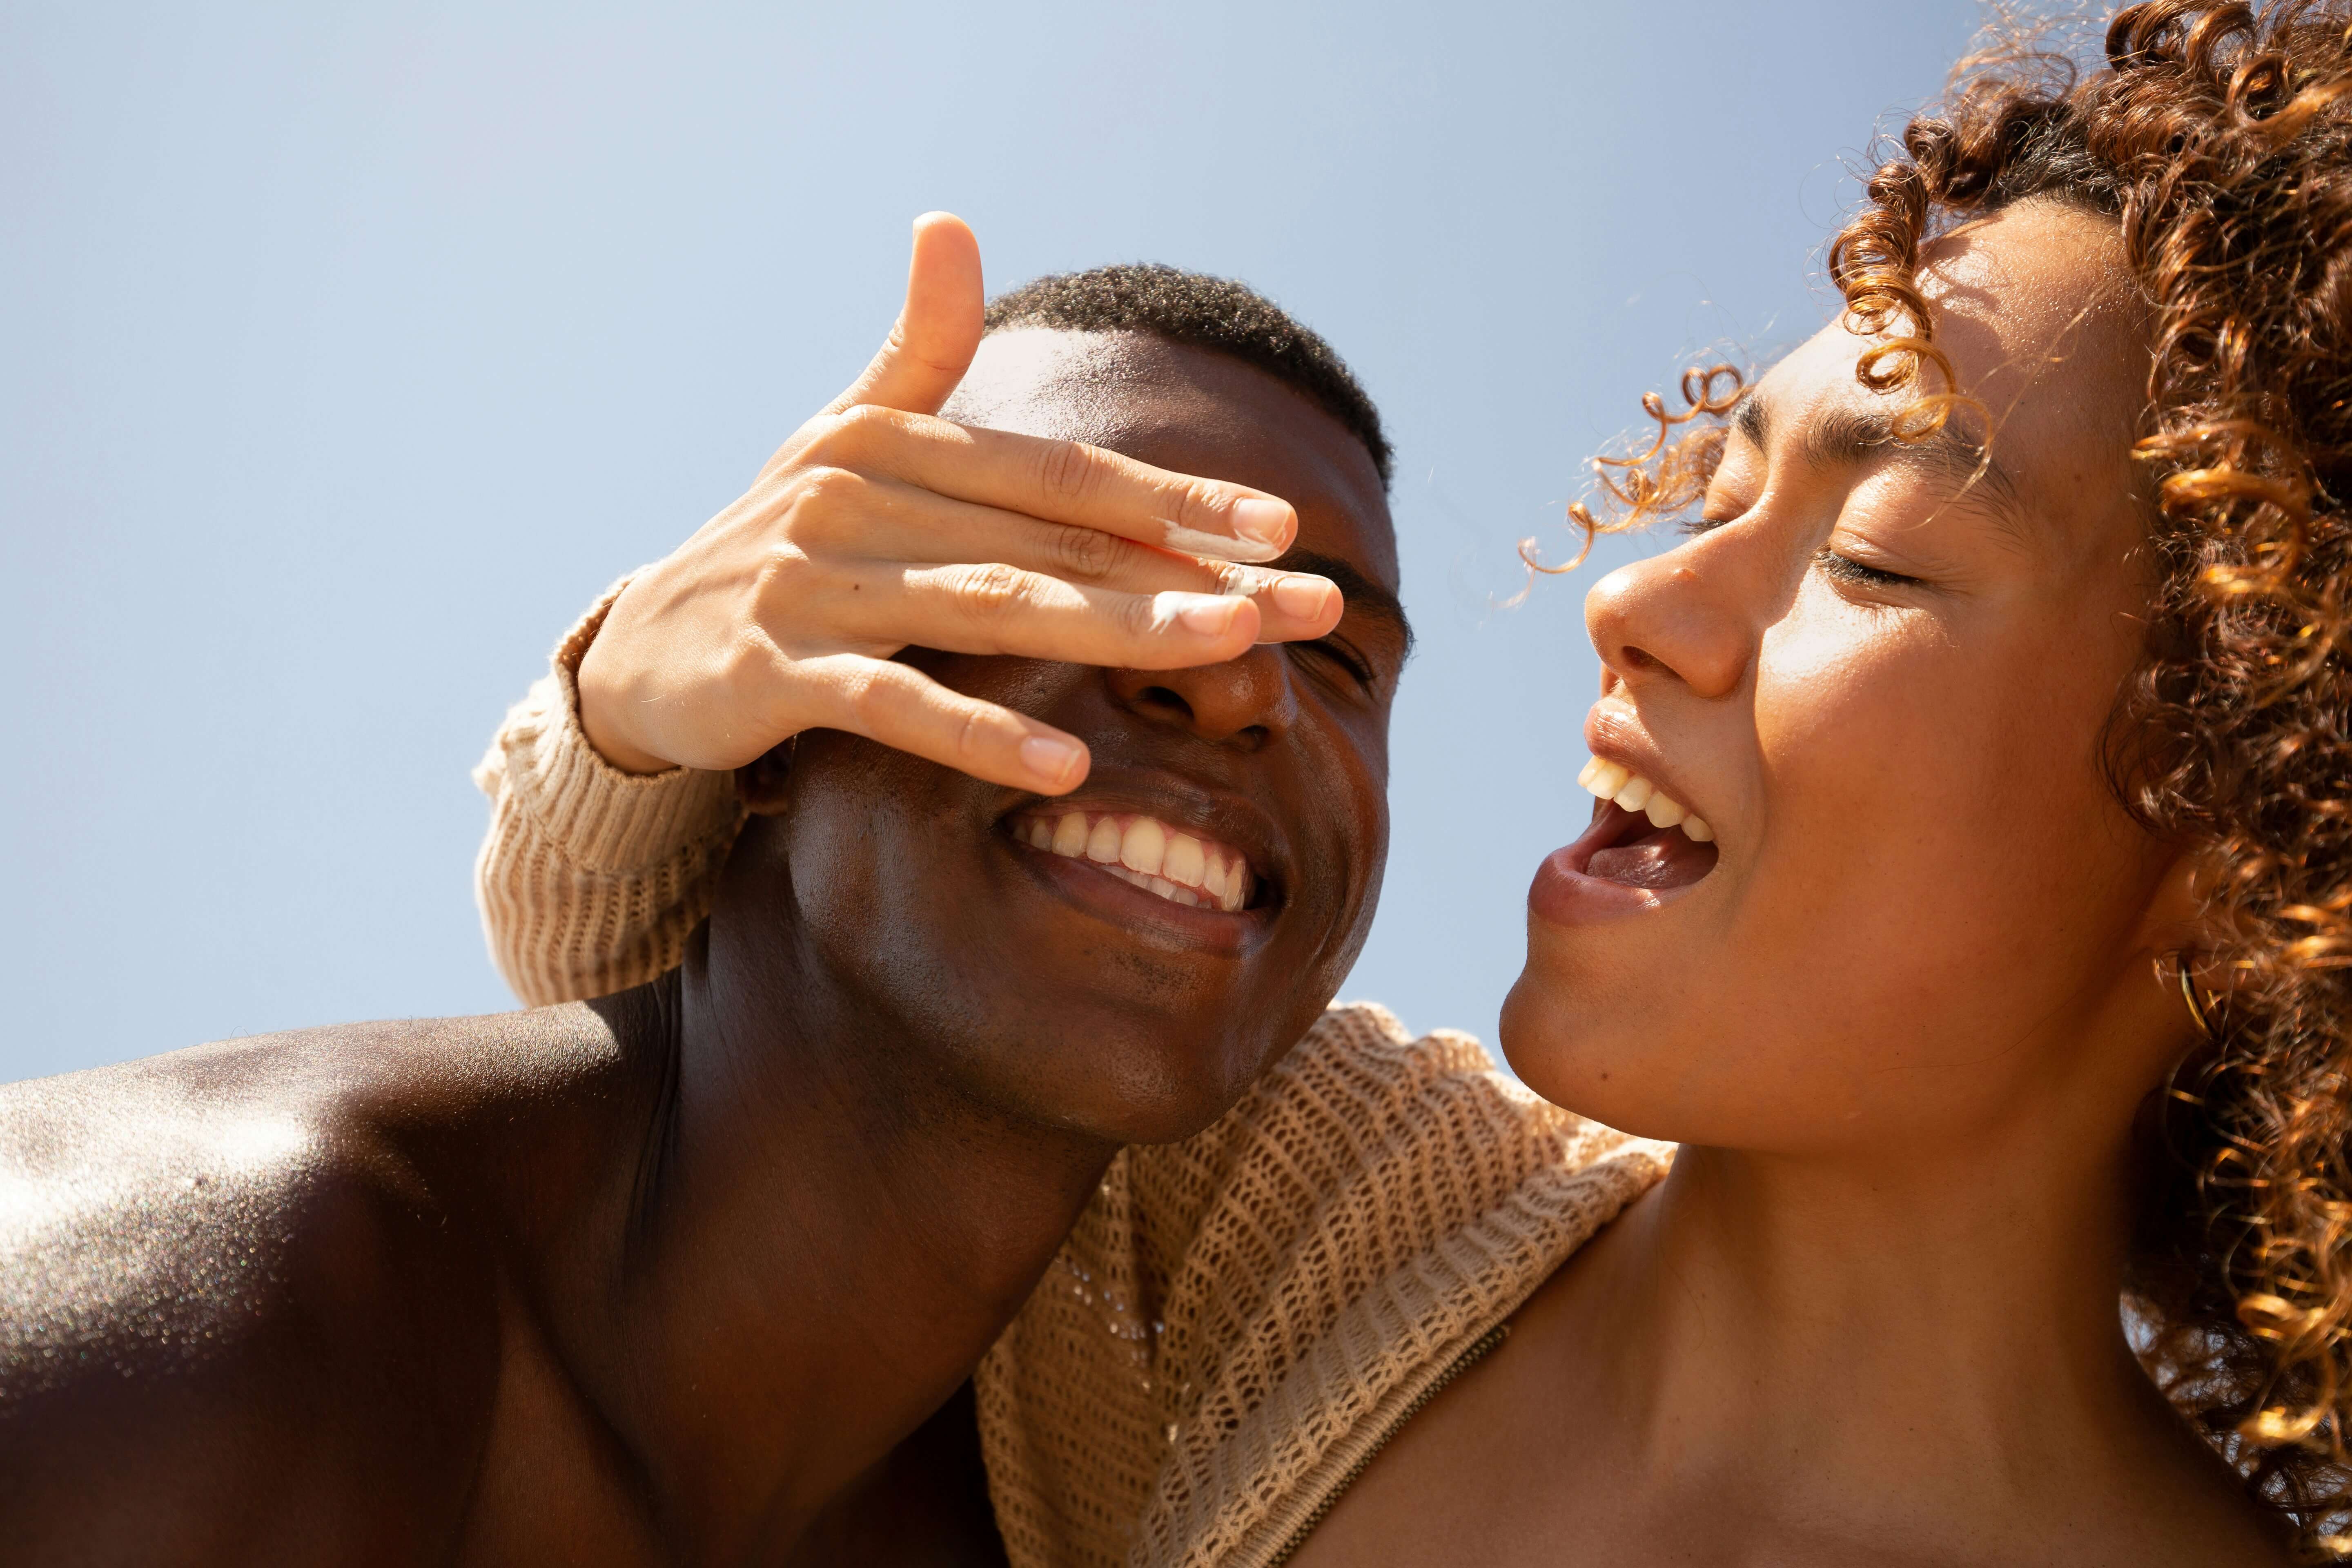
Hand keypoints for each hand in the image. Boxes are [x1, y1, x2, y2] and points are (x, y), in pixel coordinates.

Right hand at [576, 212, 1341, 790]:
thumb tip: (949, 220)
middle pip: (1054, 540)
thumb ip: (914, 347)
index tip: (1281, 526)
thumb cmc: (772, 542)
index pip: (1064, 474)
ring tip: (1225, 648)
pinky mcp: (774, 671)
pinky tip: (1067, 765)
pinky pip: (894, 704)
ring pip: (992, 607)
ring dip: (1117, 628)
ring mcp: (813, 585)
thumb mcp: (842, 438)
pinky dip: (979, 734)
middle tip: (1303, 605)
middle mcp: (856, 500)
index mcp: (892, 445)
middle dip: (1188, 573)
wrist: (640, 651)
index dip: (1176, 496)